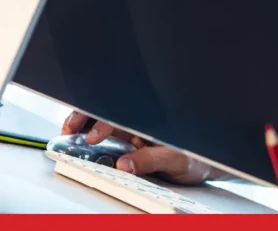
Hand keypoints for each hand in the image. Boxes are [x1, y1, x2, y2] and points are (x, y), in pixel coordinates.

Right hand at [62, 112, 213, 184]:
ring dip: (84, 126)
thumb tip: (126, 164)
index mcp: (153, 119)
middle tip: (70, 130)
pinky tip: (80, 143)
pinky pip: (106, 137)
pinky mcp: (128, 143)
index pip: (123, 112)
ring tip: (70, 135)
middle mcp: (141, 121)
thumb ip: (152, 160)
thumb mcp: (178, 159)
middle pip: (109, 111)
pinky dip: (90, 138)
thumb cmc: (199, 158)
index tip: (92, 136)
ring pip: (103, 122)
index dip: (104, 121)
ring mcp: (133, 131)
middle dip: (86, 116)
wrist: (207, 167)